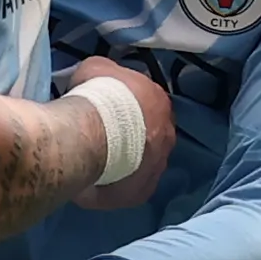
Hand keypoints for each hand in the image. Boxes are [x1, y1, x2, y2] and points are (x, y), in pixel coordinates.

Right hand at [68, 59, 171, 208]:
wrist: (93, 131)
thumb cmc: (97, 96)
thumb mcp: (96, 68)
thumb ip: (103, 74)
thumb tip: (94, 80)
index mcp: (160, 102)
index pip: (147, 105)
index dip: (127, 108)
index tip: (109, 112)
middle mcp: (167, 135)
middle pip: (149, 137)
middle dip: (129, 137)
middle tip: (104, 138)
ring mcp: (158, 165)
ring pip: (141, 165)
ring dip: (124, 162)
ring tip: (98, 161)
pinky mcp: (142, 190)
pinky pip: (128, 187)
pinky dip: (114, 184)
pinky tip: (95, 180)